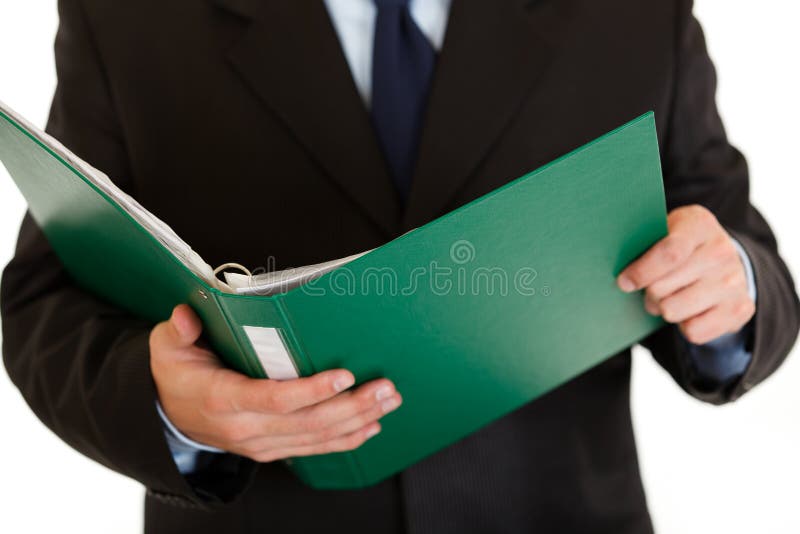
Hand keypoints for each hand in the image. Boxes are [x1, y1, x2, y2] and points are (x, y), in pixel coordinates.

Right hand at [150, 304, 401, 462]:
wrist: (170, 417)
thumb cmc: (177, 375)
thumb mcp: (166, 348)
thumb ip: (178, 331)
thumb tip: (186, 315)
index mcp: (222, 399)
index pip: (273, 399)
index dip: (311, 391)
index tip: (344, 375)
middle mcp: (245, 427)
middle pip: (307, 422)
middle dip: (351, 405)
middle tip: (385, 387)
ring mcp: (261, 443)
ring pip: (317, 437)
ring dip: (358, 420)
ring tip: (388, 401)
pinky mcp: (272, 449)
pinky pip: (314, 449)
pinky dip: (346, 440)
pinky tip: (371, 427)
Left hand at [616, 204, 754, 344]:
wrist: (727, 262)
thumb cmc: (682, 245)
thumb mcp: (665, 231)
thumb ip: (643, 243)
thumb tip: (618, 269)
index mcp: (699, 224)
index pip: (668, 253)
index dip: (641, 272)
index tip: (623, 282)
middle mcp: (721, 252)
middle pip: (662, 288)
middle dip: (648, 293)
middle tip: (651, 289)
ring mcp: (734, 281)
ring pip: (672, 311)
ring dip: (663, 309)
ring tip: (669, 298)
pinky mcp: (740, 309)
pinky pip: (693, 331)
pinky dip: (684, 325)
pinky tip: (689, 310)